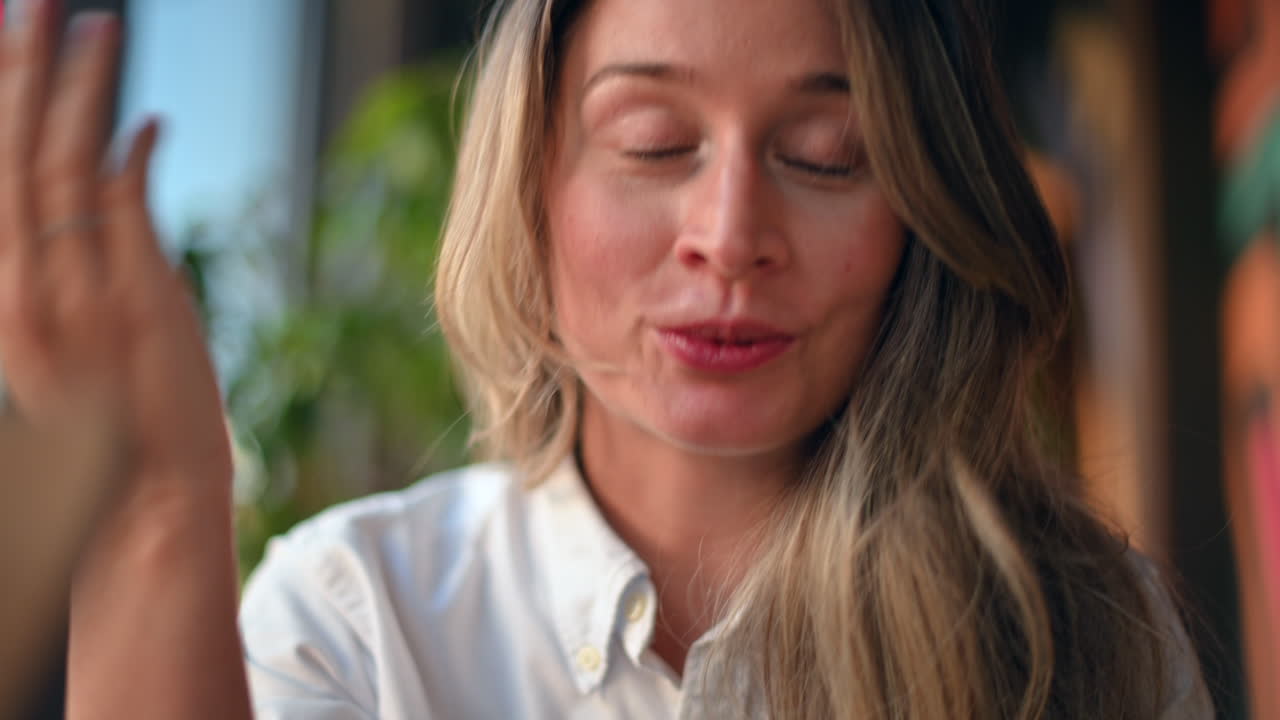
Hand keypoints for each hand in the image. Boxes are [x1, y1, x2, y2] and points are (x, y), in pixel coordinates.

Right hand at [0, 0, 231, 509]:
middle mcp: (24, 288)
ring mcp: (77, 293)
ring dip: (75, 92)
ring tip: (88, 26)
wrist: (143, 504)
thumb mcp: (79, 339)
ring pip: (61, 168)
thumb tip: (111, 167)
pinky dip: (132, 157)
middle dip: (18, 72)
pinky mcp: (134, 303)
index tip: (7, 42)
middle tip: (31, 1)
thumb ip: (84, 255)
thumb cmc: (112, 431)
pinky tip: (146, 117)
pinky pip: (125, 210)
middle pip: (12, 156)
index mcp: (6, 295)